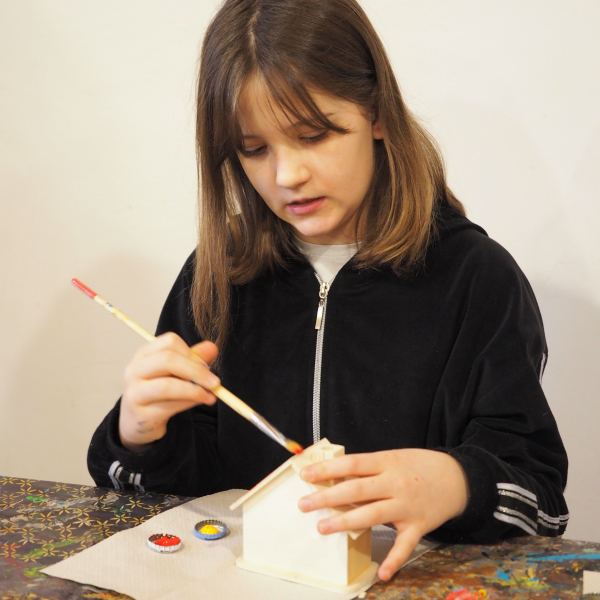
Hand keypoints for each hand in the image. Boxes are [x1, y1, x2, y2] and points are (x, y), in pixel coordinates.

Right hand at [119, 332, 219, 450]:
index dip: (192, 353)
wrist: (138, 421)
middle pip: (167, 360)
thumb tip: (212, 348)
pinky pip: (168, 406)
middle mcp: (135, 370)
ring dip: (194, 390)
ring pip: (167, 386)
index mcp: (144, 354)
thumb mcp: (175, 372)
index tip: (206, 365)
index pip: (170, 342)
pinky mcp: (140, 414)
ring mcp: (134, 392)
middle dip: (196, 371)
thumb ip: (193, 359)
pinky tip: (199, 402)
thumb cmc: (158, 392)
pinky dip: (188, 403)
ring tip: (210, 396)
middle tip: (215, 382)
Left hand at [298, 448, 468, 580]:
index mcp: (387, 462)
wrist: (458, 477)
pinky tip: (381, 573)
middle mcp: (395, 483)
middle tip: (304, 505)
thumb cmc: (417, 466)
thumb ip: (367, 469)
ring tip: (322, 527)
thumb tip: (334, 476)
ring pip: (372, 515)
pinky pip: (404, 546)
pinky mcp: (419, 526)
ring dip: (345, 523)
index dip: (327, 469)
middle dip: (327, 498)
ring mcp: (407, 506)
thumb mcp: (392, 458)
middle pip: (356, 491)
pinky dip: (394, 560)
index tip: (305, 475)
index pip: (352, 464)